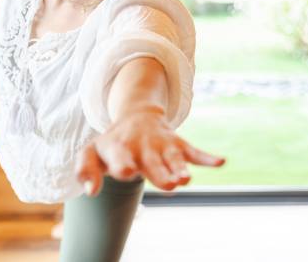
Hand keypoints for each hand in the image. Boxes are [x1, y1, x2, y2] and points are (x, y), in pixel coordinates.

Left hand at [75, 107, 224, 195]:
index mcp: (118, 147)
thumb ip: (85, 170)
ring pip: (172, 158)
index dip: (123, 164)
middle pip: (151, 162)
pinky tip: (221, 161)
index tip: (127, 171)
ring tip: (186, 179)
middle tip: (169, 185)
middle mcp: (141, 146)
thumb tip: (89, 192)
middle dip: (159, 173)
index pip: (120, 157)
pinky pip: (193, 151)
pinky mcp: (177, 144)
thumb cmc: (111, 143)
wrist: (135, 115)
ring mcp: (161, 145)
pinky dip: (207, 157)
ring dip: (180, 168)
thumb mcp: (92, 152)